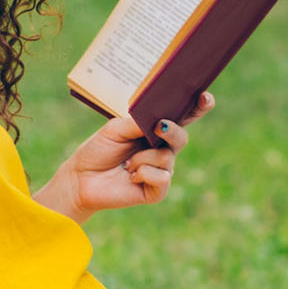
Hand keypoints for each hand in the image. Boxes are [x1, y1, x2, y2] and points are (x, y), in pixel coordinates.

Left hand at [65, 92, 214, 215]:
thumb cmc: (99, 150)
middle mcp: (162, 150)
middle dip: (171, 131)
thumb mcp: (116, 128)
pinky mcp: (156, 191)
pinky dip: (143, 173)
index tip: (205, 97)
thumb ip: (138, 122)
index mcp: (156, 131)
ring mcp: (161, 171)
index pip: (182, 118)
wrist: (82, 177)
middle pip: (181, 137)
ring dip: (143, 158)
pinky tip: (130, 176)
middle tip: (157, 127)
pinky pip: (162, 178)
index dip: (198, 107)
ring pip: (167, 158)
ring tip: (126, 163)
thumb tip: (160, 120)